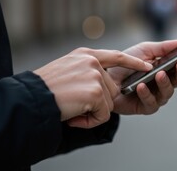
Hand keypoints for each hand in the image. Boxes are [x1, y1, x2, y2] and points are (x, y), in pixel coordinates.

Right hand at [34, 48, 152, 128]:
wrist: (29, 100)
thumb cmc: (44, 89)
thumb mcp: (67, 70)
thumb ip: (87, 72)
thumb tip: (105, 87)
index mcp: (85, 54)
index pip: (116, 56)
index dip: (133, 62)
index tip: (147, 66)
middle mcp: (92, 62)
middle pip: (112, 89)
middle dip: (98, 102)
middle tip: (75, 105)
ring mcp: (95, 76)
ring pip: (108, 103)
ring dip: (92, 112)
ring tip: (72, 110)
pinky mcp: (95, 92)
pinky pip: (104, 115)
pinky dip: (90, 121)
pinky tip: (74, 117)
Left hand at [107, 40, 176, 114]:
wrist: (104, 78)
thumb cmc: (125, 64)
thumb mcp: (144, 50)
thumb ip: (163, 48)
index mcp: (166, 68)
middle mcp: (164, 83)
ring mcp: (156, 96)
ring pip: (168, 92)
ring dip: (164, 83)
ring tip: (159, 74)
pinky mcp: (145, 107)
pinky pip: (151, 103)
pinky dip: (146, 94)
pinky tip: (141, 86)